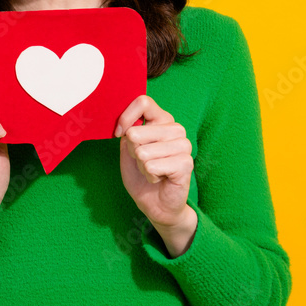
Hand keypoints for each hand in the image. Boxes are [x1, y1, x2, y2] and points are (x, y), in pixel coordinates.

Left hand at [114, 94, 193, 227]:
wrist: (156, 204)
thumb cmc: (142, 175)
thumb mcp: (128, 150)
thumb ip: (127, 132)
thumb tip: (126, 126)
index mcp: (162, 120)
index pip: (143, 102)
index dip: (126, 117)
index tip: (119, 134)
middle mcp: (175, 129)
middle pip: (137, 132)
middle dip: (133, 152)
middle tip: (144, 162)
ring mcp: (183, 145)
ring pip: (143, 151)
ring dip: (142, 166)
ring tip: (153, 171)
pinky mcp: (186, 163)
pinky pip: (152, 166)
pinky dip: (150, 175)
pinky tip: (160, 178)